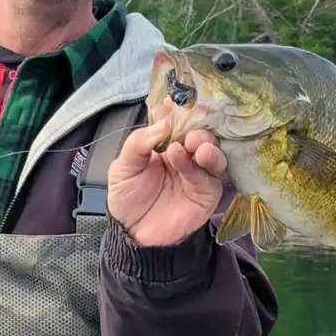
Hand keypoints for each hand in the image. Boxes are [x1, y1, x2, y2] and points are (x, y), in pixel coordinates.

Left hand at [107, 119, 226, 245]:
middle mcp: (186, 154)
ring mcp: (198, 173)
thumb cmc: (126, 197)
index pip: (177, 122)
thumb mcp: (123, 166)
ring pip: (212, 153)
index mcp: (165, 143)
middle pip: (201, 135)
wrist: (132, 233)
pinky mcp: (207, 193)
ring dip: (205, 145)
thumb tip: (162, 123)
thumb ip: (139, 143)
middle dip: (197, 129)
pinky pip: (209, 177)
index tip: (176, 102)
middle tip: (188, 132)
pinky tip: (183, 160)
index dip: (179, 112)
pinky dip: (198, 167)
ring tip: (191, 144)